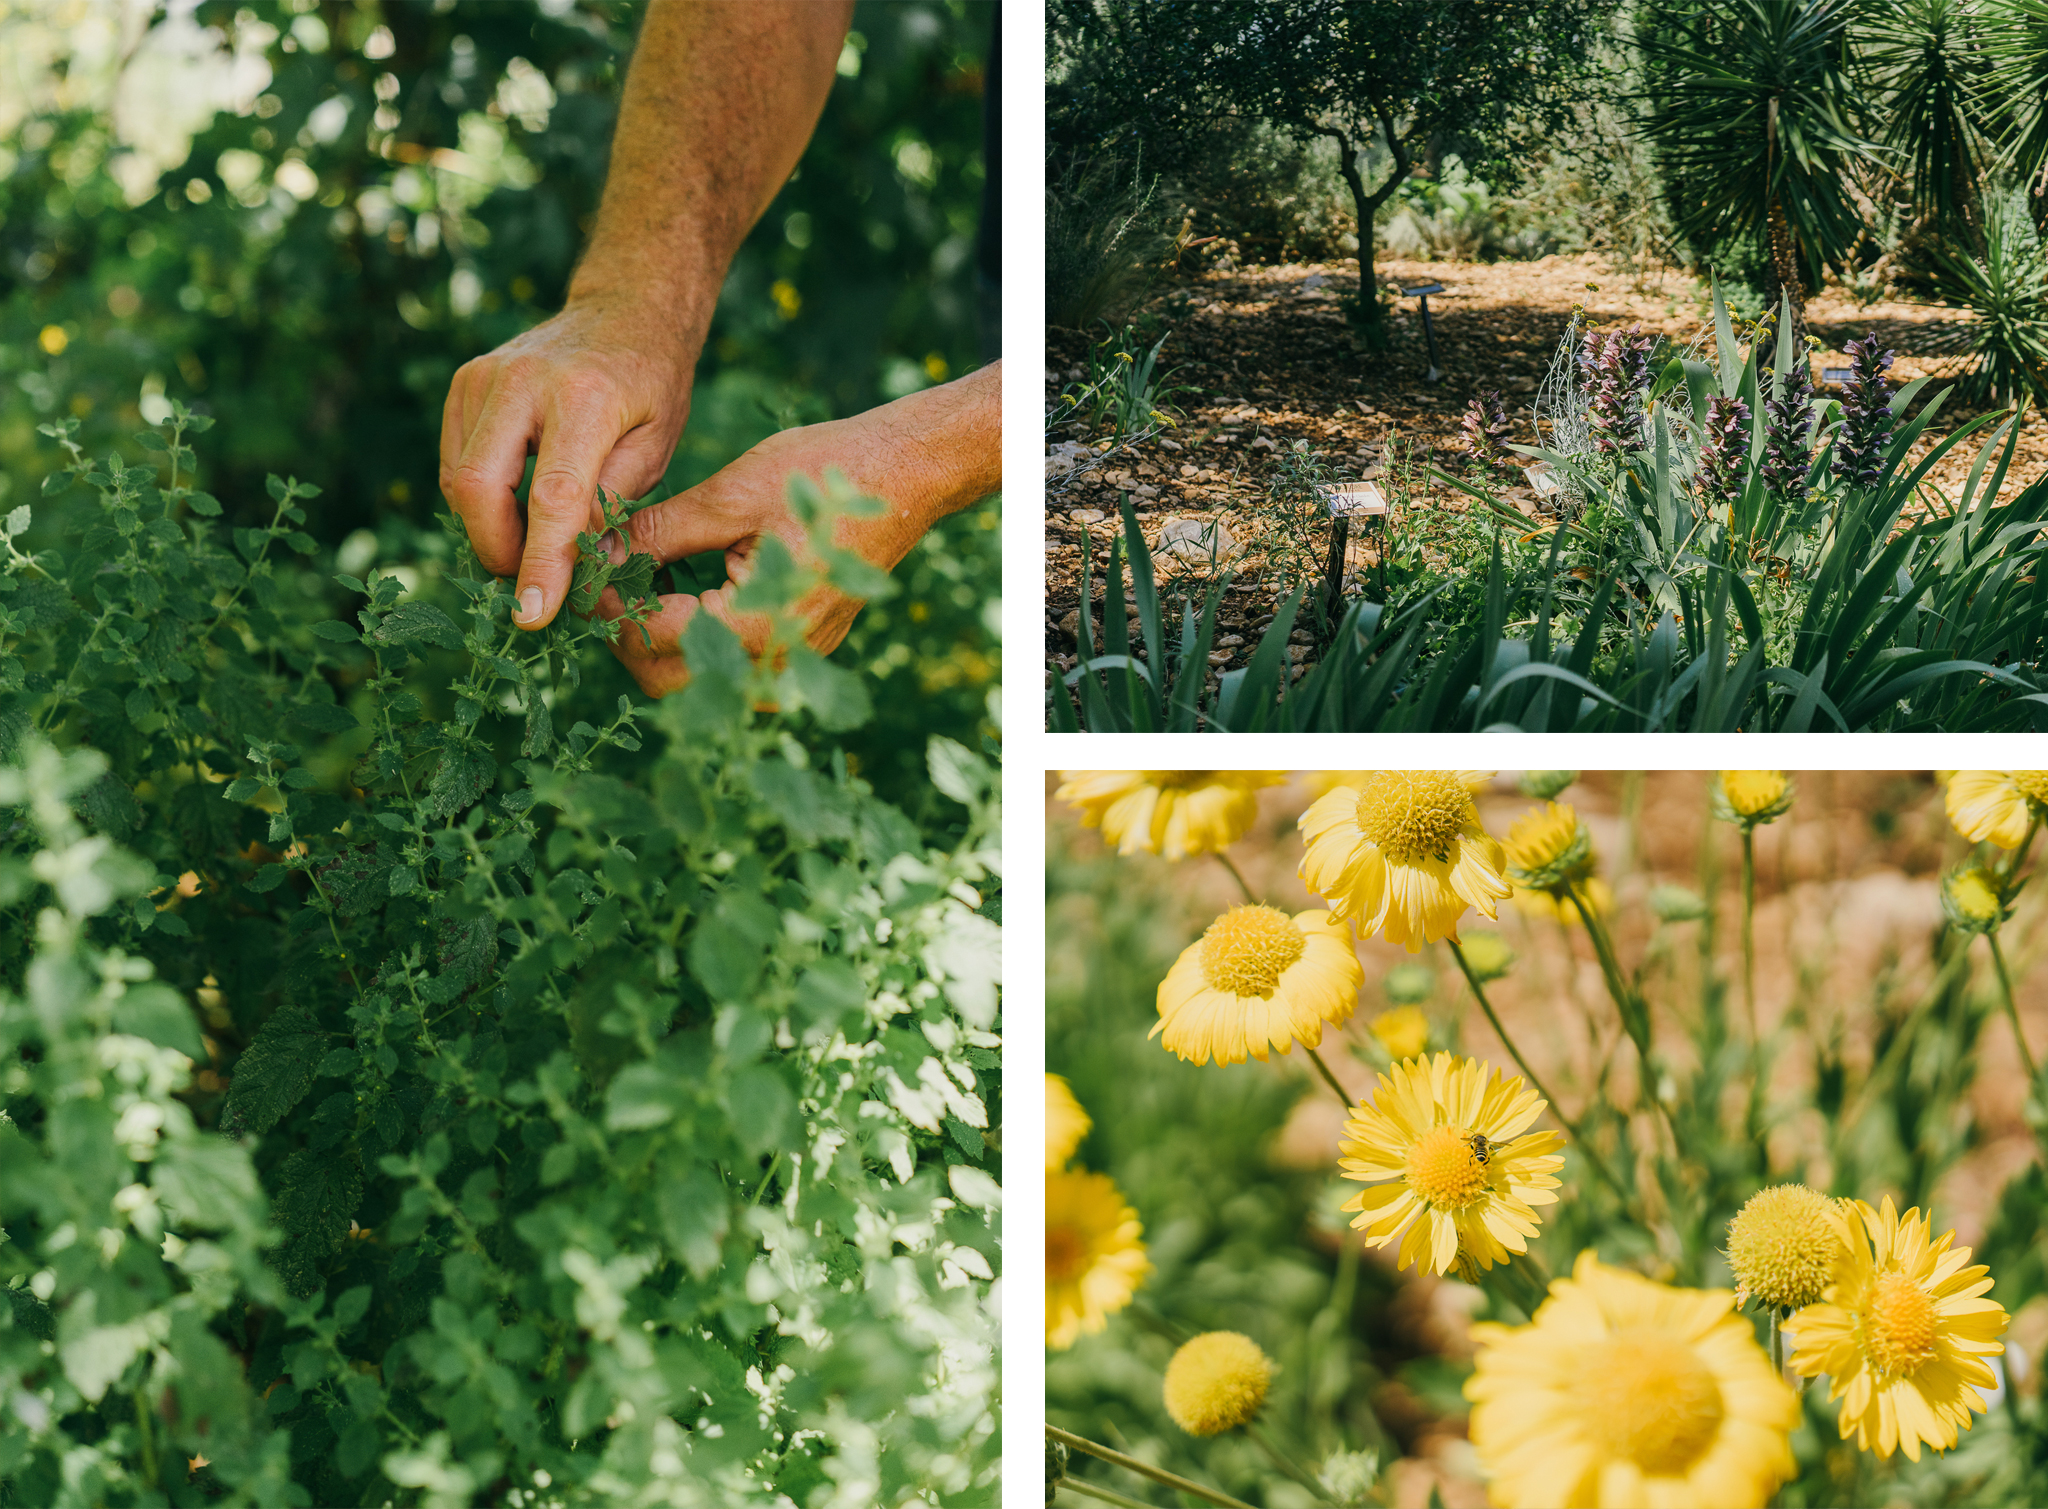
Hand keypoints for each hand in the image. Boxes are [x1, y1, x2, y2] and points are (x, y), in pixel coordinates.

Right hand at [438, 292, 700, 629]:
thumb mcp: (656, 446)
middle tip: (533, 583)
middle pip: (480, 489)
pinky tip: (519, 506)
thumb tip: (579, 569)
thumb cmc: (652, 385)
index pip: (551, 497)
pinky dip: (482, 500)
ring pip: (460, 481)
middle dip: (499, 552)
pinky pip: (457, 462)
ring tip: (535, 543)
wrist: (624, 310)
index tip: (533, 615)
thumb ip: (614, 505)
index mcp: (584, 398)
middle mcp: (521, 382)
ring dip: (491, 529)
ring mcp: (483, 377)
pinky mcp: (465, 383)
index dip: (541, 563)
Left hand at [594, 363, 1000, 697]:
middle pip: (665, 679)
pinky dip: (696, 641)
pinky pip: (731, 668)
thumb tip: (596, 554)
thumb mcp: (729, 496)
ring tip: (643, 581)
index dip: (605, 605)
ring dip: (659, 643)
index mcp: (757, 625)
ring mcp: (793, 662)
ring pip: (695, 682)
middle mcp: (776, 660)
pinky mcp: (801, 651)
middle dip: (625, 634)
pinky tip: (685, 589)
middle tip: (607, 578)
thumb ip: (658, 533)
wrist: (906, 477)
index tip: (584, 565)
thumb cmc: (824, 477)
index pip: (651, 638)